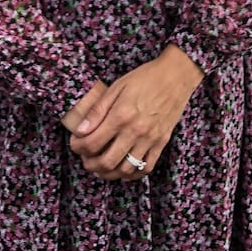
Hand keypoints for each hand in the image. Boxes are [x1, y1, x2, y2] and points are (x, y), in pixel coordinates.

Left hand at [68, 44, 203, 180]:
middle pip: (106, 162)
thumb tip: (80, 130)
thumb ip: (98, 110)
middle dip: (90, 165)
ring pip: (125, 170)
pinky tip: (124, 169)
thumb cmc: (145, 78)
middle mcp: (135, 131)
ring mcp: (150, 139)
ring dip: (109, 173)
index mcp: (121, 115)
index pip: (92, 143)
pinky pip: (146, 168)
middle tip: (86, 159)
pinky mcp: (162, 142)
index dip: (78, 147)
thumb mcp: (117, 86)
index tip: (75, 143)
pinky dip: (133, 174)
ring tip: (101, 166)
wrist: (175, 75)